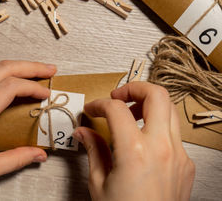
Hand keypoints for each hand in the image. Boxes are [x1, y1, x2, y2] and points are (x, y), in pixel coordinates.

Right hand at [73, 82, 194, 200]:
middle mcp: (162, 148)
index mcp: (135, 151)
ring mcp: (180, 155)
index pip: (116, 109)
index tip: (92, 110)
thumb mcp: (98, 183)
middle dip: (134, 88)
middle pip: (157, 95)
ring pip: (170, 111)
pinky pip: (173, 133)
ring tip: (129, 116)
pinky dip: (156, 127)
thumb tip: (83, 132)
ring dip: (148, 105)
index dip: (99, 104)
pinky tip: (141, 141)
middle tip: (117, 96)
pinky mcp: (186, 165)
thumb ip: (93, 150)